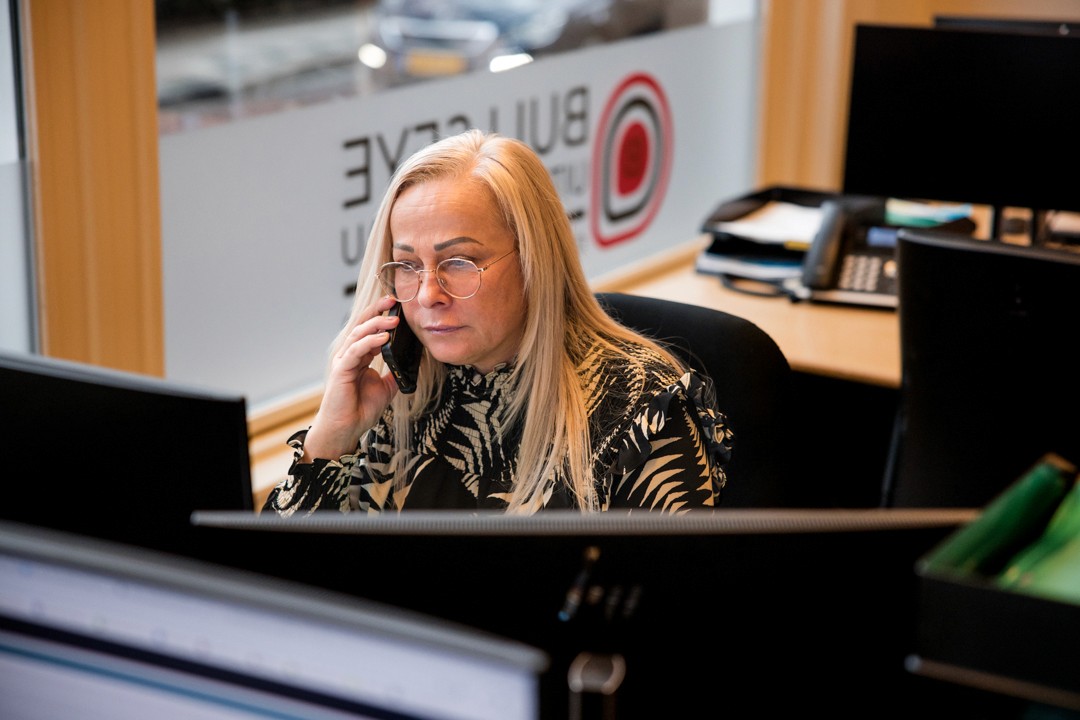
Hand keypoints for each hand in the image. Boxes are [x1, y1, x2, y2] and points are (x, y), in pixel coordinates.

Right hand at [302, 295, 402, 460]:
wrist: (347, 428)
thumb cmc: (361, 408)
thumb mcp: (386, 387)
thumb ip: (395, 372)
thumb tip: (412, 362)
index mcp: (360, 356)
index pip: (370, 329)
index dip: (381, 316)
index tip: (397, 306)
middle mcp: (350, 354)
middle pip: (362, 325)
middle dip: (377, 311)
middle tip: (393, 300)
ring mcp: (344, 360)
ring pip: (358, 334)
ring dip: (376, 325)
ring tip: (394, 320)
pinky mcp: (341, 370)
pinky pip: (356, 351)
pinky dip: (369, 342)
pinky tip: (384, 338)